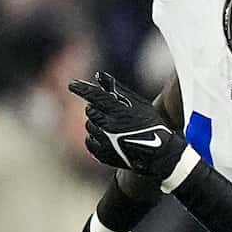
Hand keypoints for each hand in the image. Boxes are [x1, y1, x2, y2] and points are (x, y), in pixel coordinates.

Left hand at [70, 70, 187, 183]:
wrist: (158, 152)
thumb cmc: (150, 124)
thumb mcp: (138, 103)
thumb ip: (118, 89)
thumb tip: (99, 76)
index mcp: (119, 111)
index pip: (94, 96)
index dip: (81, 89)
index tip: (72, 85)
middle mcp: (109, 126)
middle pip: (90, 110)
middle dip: (96, 108)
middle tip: (108, 111)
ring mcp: (105, 141)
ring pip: (89, 125)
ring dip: (97, 123)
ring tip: (113, 126)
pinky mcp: (102, 154)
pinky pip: (89, 141)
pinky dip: (95, 137)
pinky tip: (107, 136)